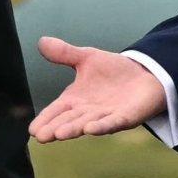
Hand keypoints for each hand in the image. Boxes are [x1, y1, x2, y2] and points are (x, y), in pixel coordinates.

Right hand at [29, 36, 167, 142]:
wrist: (145, 74)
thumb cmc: (113, 71)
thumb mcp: (87, 58)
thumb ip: (65, 53)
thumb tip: (41, 41)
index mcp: (76, 100)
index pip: (56, 111)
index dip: (45, 119)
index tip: (32, 129)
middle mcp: (88, 112)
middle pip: (69, 121)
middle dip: (56, 128)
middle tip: (41, 136)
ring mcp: (106, 116)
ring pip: (87, 124)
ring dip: (73, 129)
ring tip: (59, 134)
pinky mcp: (125, 118)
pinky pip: (112, 123)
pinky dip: (101, 127)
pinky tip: (90, 129)